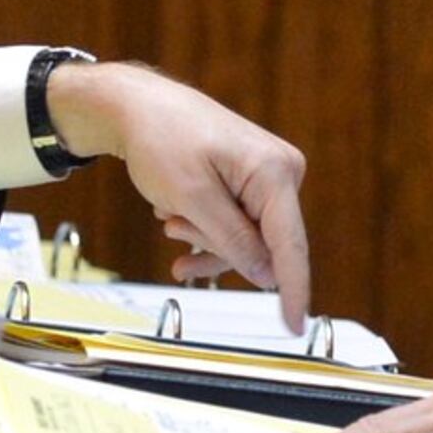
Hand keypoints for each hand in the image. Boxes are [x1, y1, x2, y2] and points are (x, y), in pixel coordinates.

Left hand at [43, 61, 311, 328]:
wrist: (137, 107)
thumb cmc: (161, 139)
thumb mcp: (191, 197)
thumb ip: (232, 240)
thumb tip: (265, 275)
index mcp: (275, 172)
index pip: (290, 245)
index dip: (293, 290)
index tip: (295, 326)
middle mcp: (282, 172)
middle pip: (263, 244)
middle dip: (216, 245)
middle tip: (175, 224)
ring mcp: (269, 176)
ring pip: (245, 239)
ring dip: (204, 237)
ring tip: (170, 215)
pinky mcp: (252, 181)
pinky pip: (238, 225)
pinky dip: (206, 231)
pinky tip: (176, 223)